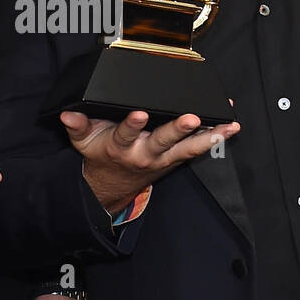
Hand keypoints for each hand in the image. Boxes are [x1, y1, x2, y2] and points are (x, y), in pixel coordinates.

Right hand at [61, 109, 239, 213]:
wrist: (112, 185)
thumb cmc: (101, 155)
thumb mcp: (83, 142)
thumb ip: (77, 126)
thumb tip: (68, 113)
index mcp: (121, 147)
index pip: (125, 134)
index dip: (132, 125)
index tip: (140, 114)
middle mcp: (145, 154)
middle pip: (163, 141)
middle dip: (177, 129)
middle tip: (190, 118)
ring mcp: (164, 158)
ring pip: (188, 148)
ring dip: (208, 137)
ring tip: (226, 127)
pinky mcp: (176, 159)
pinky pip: (198, 149)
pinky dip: (216, 138)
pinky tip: (231, 126)